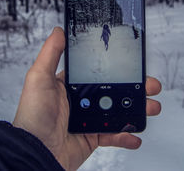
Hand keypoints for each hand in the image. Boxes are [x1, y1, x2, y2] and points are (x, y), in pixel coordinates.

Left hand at [13, 27, 161, 170]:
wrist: (35, 152)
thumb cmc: (32, 116)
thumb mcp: (39, 78)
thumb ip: (51, 53)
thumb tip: (58, 30)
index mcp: (71, 85)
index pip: (99, 72)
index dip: (117, 68)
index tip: (133, 65)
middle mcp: (81, 100)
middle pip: (114, 91)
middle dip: (135, 88)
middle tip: (150, 86)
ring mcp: (89, 119)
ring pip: (119, 111)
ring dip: (137, 110)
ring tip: (151, 107)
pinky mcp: (92, 137)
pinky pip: (114, 135)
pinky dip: (127, 136)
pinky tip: (135, 135)